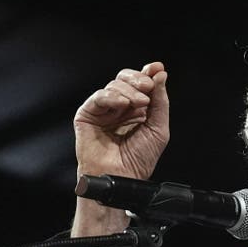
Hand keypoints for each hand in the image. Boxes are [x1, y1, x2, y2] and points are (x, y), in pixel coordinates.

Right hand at [71, 62, 169, 236]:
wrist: (121, 178)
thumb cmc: (137, 161)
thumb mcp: (158, 128)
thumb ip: (161, 101)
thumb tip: (160, 74)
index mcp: (136, 110)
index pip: (140, 84)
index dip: (148, 73)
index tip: (157, 68)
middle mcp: (119, 108)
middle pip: (126, 79)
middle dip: (139, 80)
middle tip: (148, 88)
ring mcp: (103, 111)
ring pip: (114, 86)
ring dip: (129, 92)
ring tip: (139, 104)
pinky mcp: (87, 115)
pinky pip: (98, 97)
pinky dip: (111, 97)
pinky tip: (122, 105)